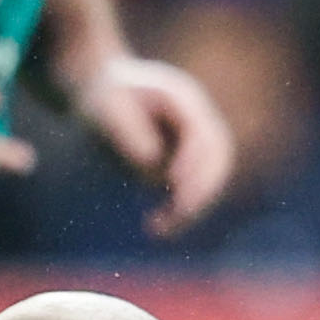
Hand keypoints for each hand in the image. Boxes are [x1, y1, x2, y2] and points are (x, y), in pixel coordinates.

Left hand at [70, 52, 237, 234]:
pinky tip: (156, 225)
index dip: (192, 160)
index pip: (203, 135)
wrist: (101, 90)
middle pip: (218, 160)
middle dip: (200, 191)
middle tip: (174, 216)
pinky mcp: (187, 162)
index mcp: (184, 98)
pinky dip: (180, 209)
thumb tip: (151, 160)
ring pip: (210, 180)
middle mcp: (199, 120)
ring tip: (158, 229)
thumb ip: (127, 129)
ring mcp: (197, 141)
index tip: (171, 182)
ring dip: (191, 207)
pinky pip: (194, 190)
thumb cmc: (101, 96)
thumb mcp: (106, 106)